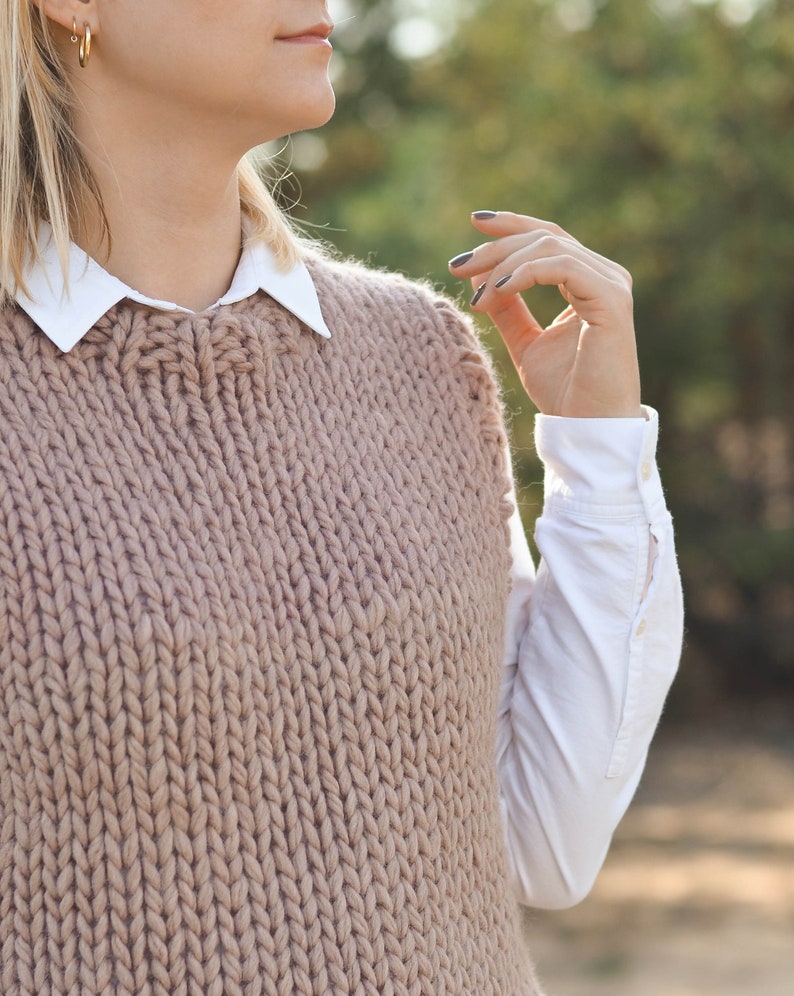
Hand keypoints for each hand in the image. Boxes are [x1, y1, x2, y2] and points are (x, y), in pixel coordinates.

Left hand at [448, 211, 642, 418]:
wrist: (587, 429)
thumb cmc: (565, 393)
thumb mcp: (524, 342)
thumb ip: (507, 308)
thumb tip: (478, 276)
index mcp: (588, 283)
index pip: (549, 238)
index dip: (512, 225)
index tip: (474, 223)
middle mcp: (605, 277)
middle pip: (544, 238)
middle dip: (495, 248)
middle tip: (457, 266)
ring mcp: (611, 286)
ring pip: (550, 247)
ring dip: (504, 264)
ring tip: (477, 294)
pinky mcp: (612, 300)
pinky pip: (563, 266)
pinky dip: (525, 273)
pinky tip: (498, 290)